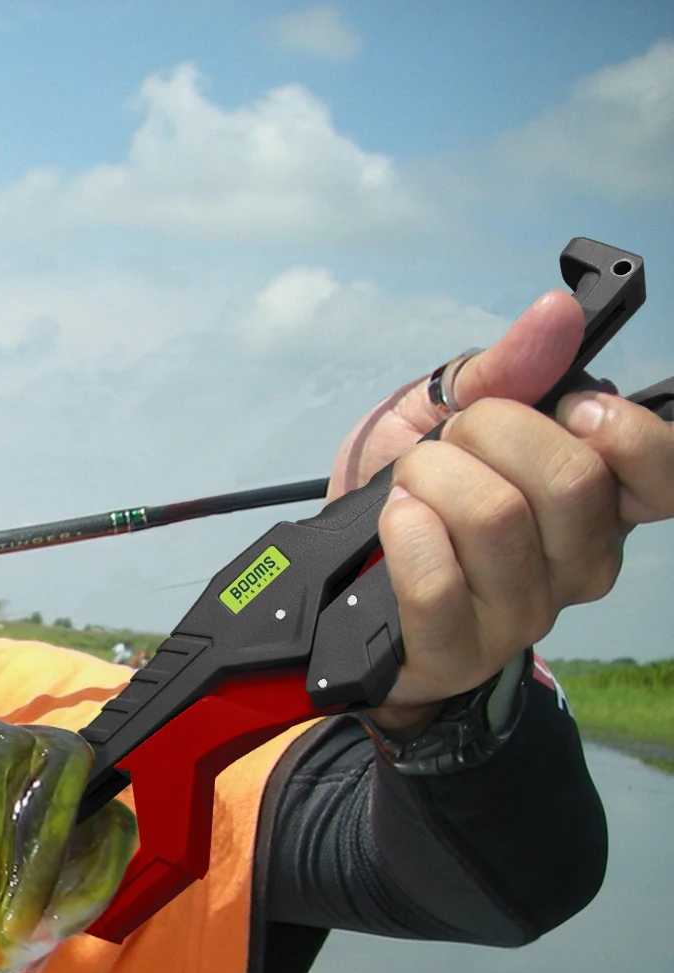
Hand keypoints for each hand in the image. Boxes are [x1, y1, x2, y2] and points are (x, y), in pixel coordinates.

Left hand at [329, 291, 673, 733]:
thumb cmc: (404, 492)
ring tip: (407, 485)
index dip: (622, 430)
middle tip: (448, 443)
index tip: (567, 407)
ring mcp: (522, 618)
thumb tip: (556, 316)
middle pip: (570, 479)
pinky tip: (394, 523)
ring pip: (496, 518)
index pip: (664, 477)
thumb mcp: (444, 412)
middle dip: (489, 432)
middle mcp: (576, 567)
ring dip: (431, 478)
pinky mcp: (458, 653)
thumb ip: (505, 370)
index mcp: (597, 507)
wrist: (335, 576)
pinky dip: (405, 533)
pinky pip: (438, 582)